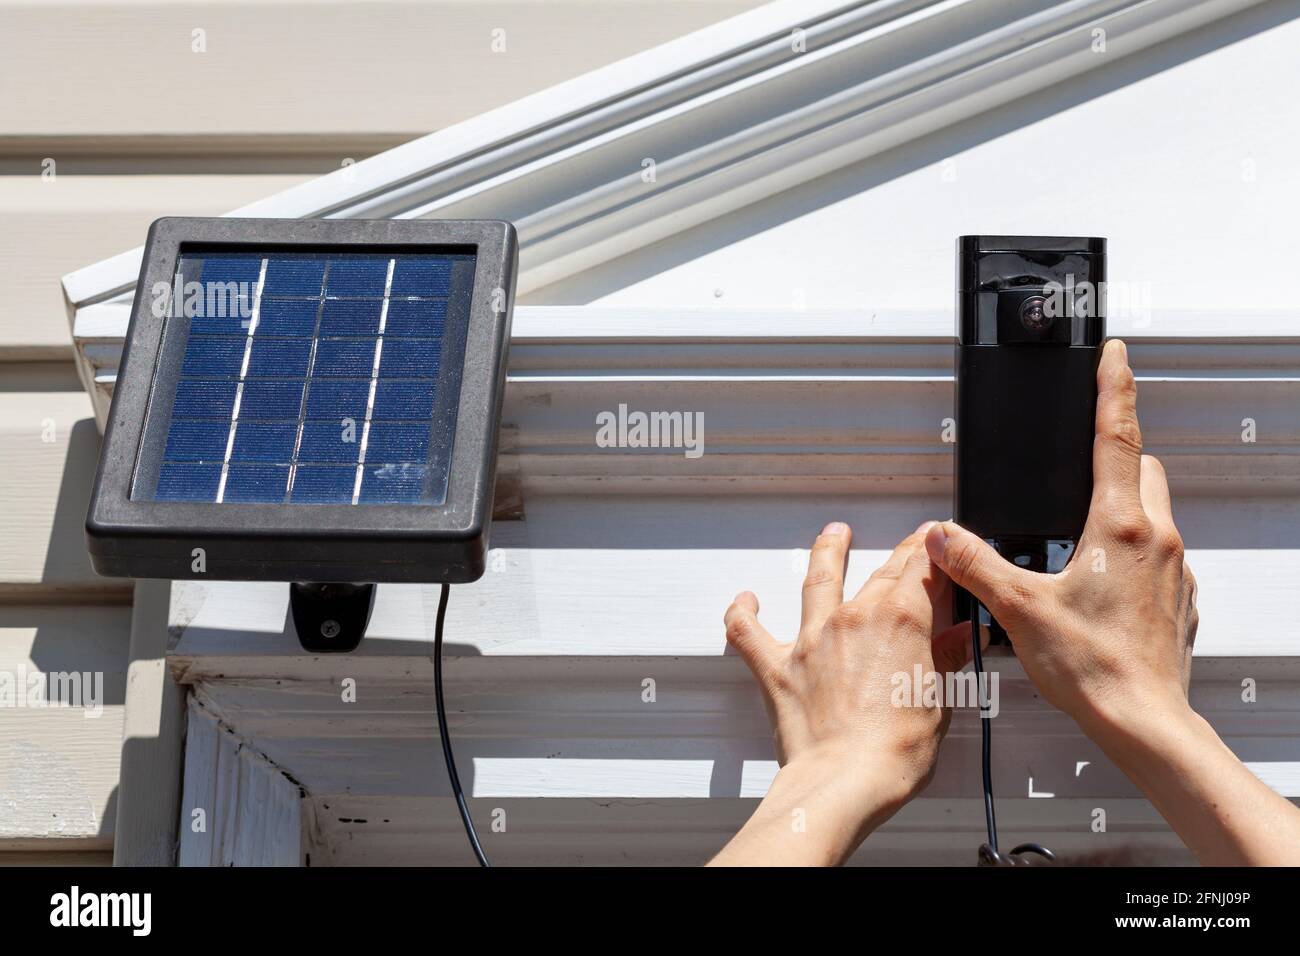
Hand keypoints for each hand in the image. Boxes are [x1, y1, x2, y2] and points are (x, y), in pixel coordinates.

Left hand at [711, 522, 970, 864]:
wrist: (844, 782)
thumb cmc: (893, 753)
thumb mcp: (938, 702)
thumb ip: (947, 659)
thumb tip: (963, 636)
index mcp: (900, 621)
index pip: (921, 569)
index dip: (934, 552)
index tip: (940, 543)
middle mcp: (854, 619)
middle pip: (881, 573)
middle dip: (900, 555)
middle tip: (912, 545)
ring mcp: (812, 639)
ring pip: (818, 581)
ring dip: (827, 553)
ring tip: (833, 535)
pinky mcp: (779, 666)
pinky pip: (749, 632)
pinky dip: (743, 613)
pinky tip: (745, 600)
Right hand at [924, 339, 1197, 739]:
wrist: (1144, 720)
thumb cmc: (1094, 668)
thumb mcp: (1018, 608)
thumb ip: (974, 563)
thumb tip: (943, 536)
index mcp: (1119, 526)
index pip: (1118, 435)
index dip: (1113, 387)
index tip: (1111, 355)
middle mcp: (1158, 538)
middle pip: (1143, 467)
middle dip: (1117, 453)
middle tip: (1083, 460)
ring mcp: (1174, 569)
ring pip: (1154, 509)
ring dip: (1124, 503)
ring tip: (1080, 530)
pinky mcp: (1178, 597)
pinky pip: (1158, 552)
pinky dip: (1132, 548)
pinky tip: (1098, 580)